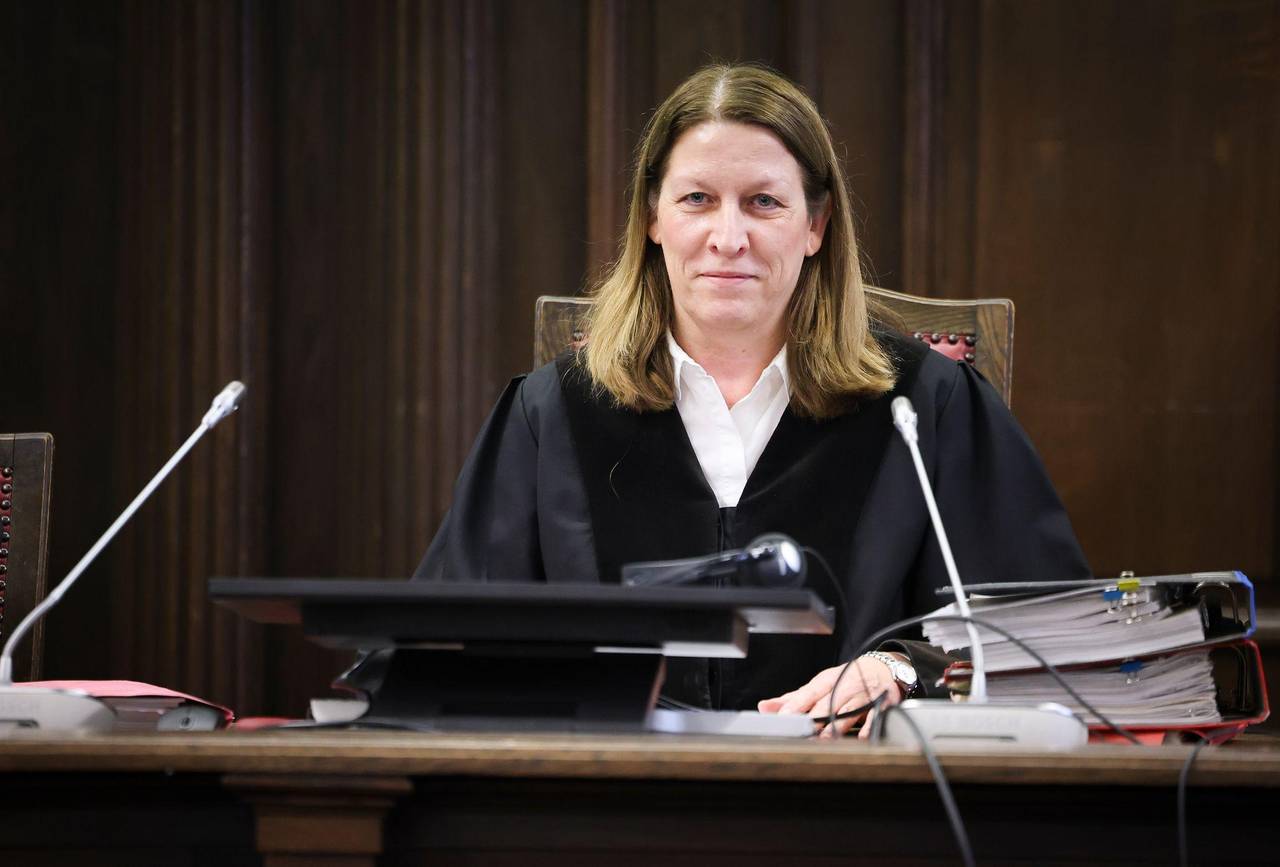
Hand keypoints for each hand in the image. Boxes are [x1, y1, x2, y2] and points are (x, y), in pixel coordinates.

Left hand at [757, 655, 905, 738]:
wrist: (883, 668)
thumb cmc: (845, 679)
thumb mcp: (820, 685)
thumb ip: (793, 698)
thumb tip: (764, 707)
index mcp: (826, 682)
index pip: (808, 693)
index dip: (796, 705)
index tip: (784, 717)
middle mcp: (843, 687)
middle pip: (827, 704)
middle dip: (814, 718)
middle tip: (802, 733)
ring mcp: (862, 696)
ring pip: (848, 711)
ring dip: (837, 725)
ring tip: (826, 739)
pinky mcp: (880, 705)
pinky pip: (875, 716)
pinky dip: (869, 727)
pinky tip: (862, 737)